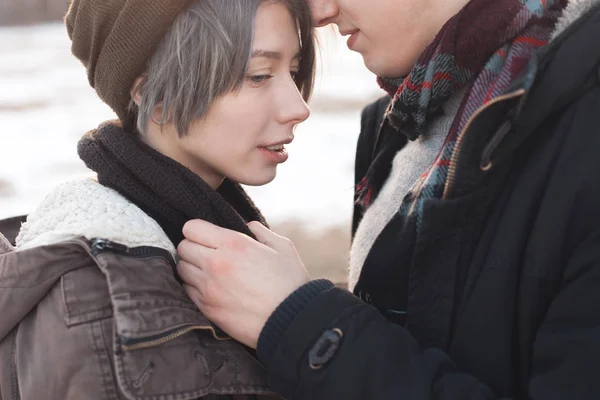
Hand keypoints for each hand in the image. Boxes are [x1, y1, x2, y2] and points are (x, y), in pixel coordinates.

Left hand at [177, 220, 309, 348]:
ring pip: (182, 269)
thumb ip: (262, 232)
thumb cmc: (290, 283)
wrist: (290, 323)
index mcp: (234, 245)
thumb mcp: (283, 248)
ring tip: (209, 271)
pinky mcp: (207, 308)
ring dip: (192, 267)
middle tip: (209, 253)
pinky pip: (187, 291)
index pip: (191, 228)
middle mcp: (216, 264)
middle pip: (183, 247)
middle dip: (194, 247)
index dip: (198, 230)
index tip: (208, 236)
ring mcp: (208, 288)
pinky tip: (212, 288)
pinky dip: (194, 287)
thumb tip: (248, 226)